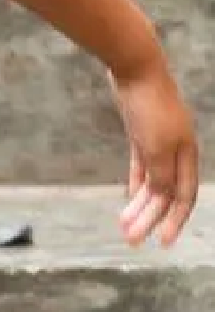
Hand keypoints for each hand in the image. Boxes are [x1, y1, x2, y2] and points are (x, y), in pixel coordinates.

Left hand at [112, 53, 199, 246]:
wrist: (135, 68)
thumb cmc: (150, 107)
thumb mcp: (157, 146)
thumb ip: (161, 175)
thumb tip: (163, 198)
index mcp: (187, 154)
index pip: (184, 196)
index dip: (175, 221)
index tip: (162, 243)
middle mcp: (176, 151)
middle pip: (164, 193)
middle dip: (149, 218)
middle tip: (132, 240)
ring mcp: (158, 142)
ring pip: (151, 181)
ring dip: (138, 205)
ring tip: (124, 226)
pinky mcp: (140, 133)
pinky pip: (141, 167)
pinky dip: (136, 184)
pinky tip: (129, 200)